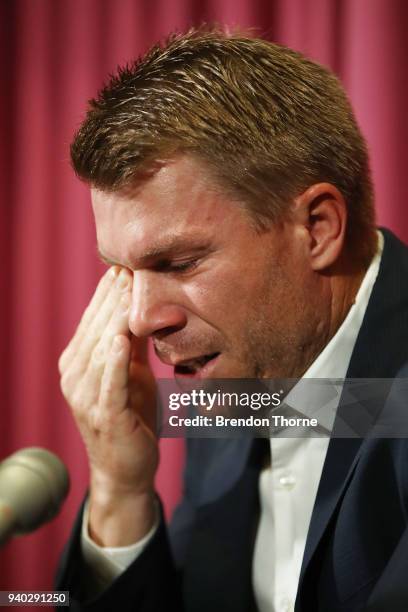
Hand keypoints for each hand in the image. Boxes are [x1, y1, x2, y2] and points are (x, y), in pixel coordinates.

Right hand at [59, 267, 158, 544]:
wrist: (126, 468)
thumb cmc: (130, 415)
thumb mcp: (132, 370)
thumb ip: (133, 339)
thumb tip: (143, 302)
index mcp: (79, 360)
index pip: (94, 318)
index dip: (110, 291)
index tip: (128, 263)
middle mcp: (75, 374)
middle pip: (97, 327)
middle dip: (115, 297)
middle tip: (134, 265)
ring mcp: (85, 395)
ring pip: (102, 348)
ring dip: (117, 318)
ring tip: (131, 290)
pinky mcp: (104, 414)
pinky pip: (110, 382)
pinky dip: (115, 360)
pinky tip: (122, 338)